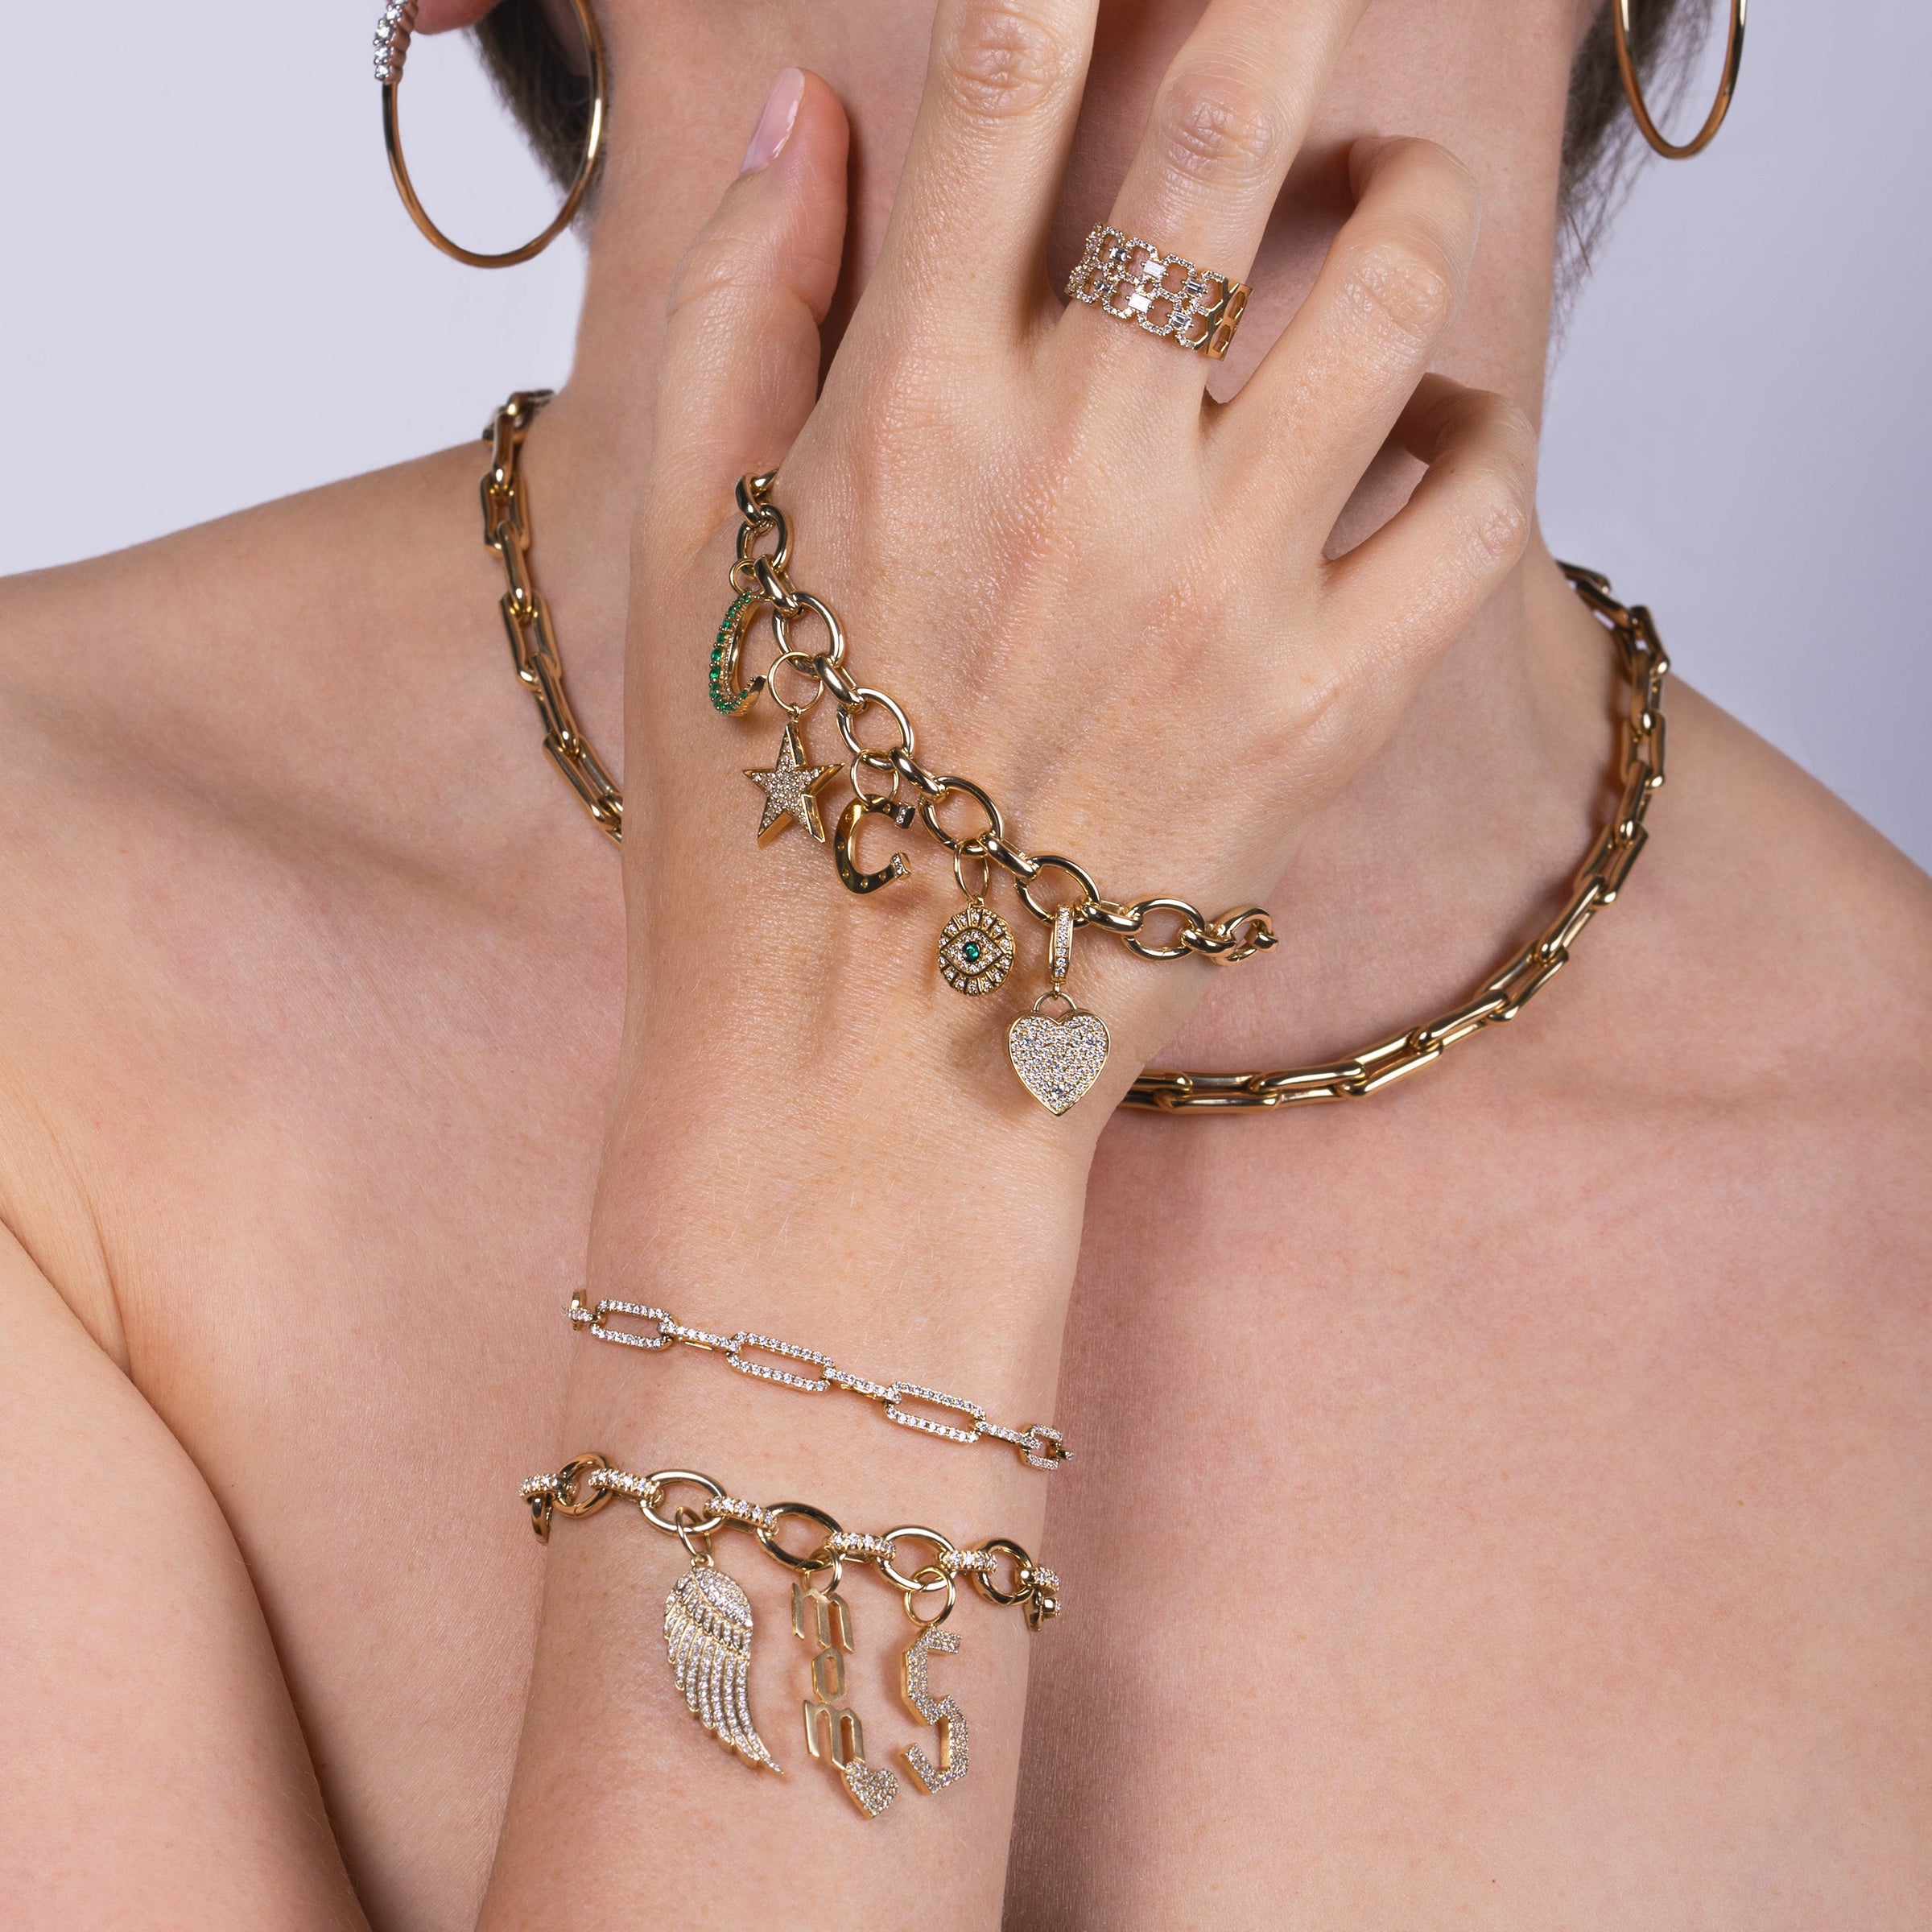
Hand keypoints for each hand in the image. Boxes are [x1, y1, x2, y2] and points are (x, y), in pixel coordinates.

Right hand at [623, 0, 1532, 1147]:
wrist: (860, 1076)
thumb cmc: (754, 821)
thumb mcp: (676, 556)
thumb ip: (736, 307)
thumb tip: (805, 115)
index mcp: (904, 408)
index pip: (1007, 82)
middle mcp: (1079, 468)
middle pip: (1231, 122)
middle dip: (1282, 0)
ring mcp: (1222, 588)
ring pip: (1396, 287)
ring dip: (1407, 200)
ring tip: (1385, 203)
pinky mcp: (1328, 711)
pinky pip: (1480, 508)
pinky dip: (1477, 435)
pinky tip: (1427, 433)